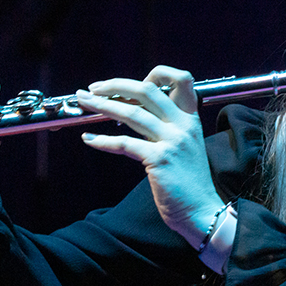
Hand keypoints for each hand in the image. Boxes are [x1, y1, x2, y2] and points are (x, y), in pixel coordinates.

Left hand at [77, 67, 224, 247]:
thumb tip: (134, 113)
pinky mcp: (159, 159)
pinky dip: (102, 140)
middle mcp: (183, 125)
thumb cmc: (189, 183)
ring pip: (131, 113)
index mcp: (190, 118)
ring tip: (84, 103)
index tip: (130, 85)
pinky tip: (89, 139)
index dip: (155, 74)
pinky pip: (124, 143)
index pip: (181, 79)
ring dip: (102, 106)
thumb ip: (167, 127)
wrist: (201, 211)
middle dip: (115, 85)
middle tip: (94, 88)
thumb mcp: (185, 146)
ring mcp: (172, 141)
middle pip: (147, 90)